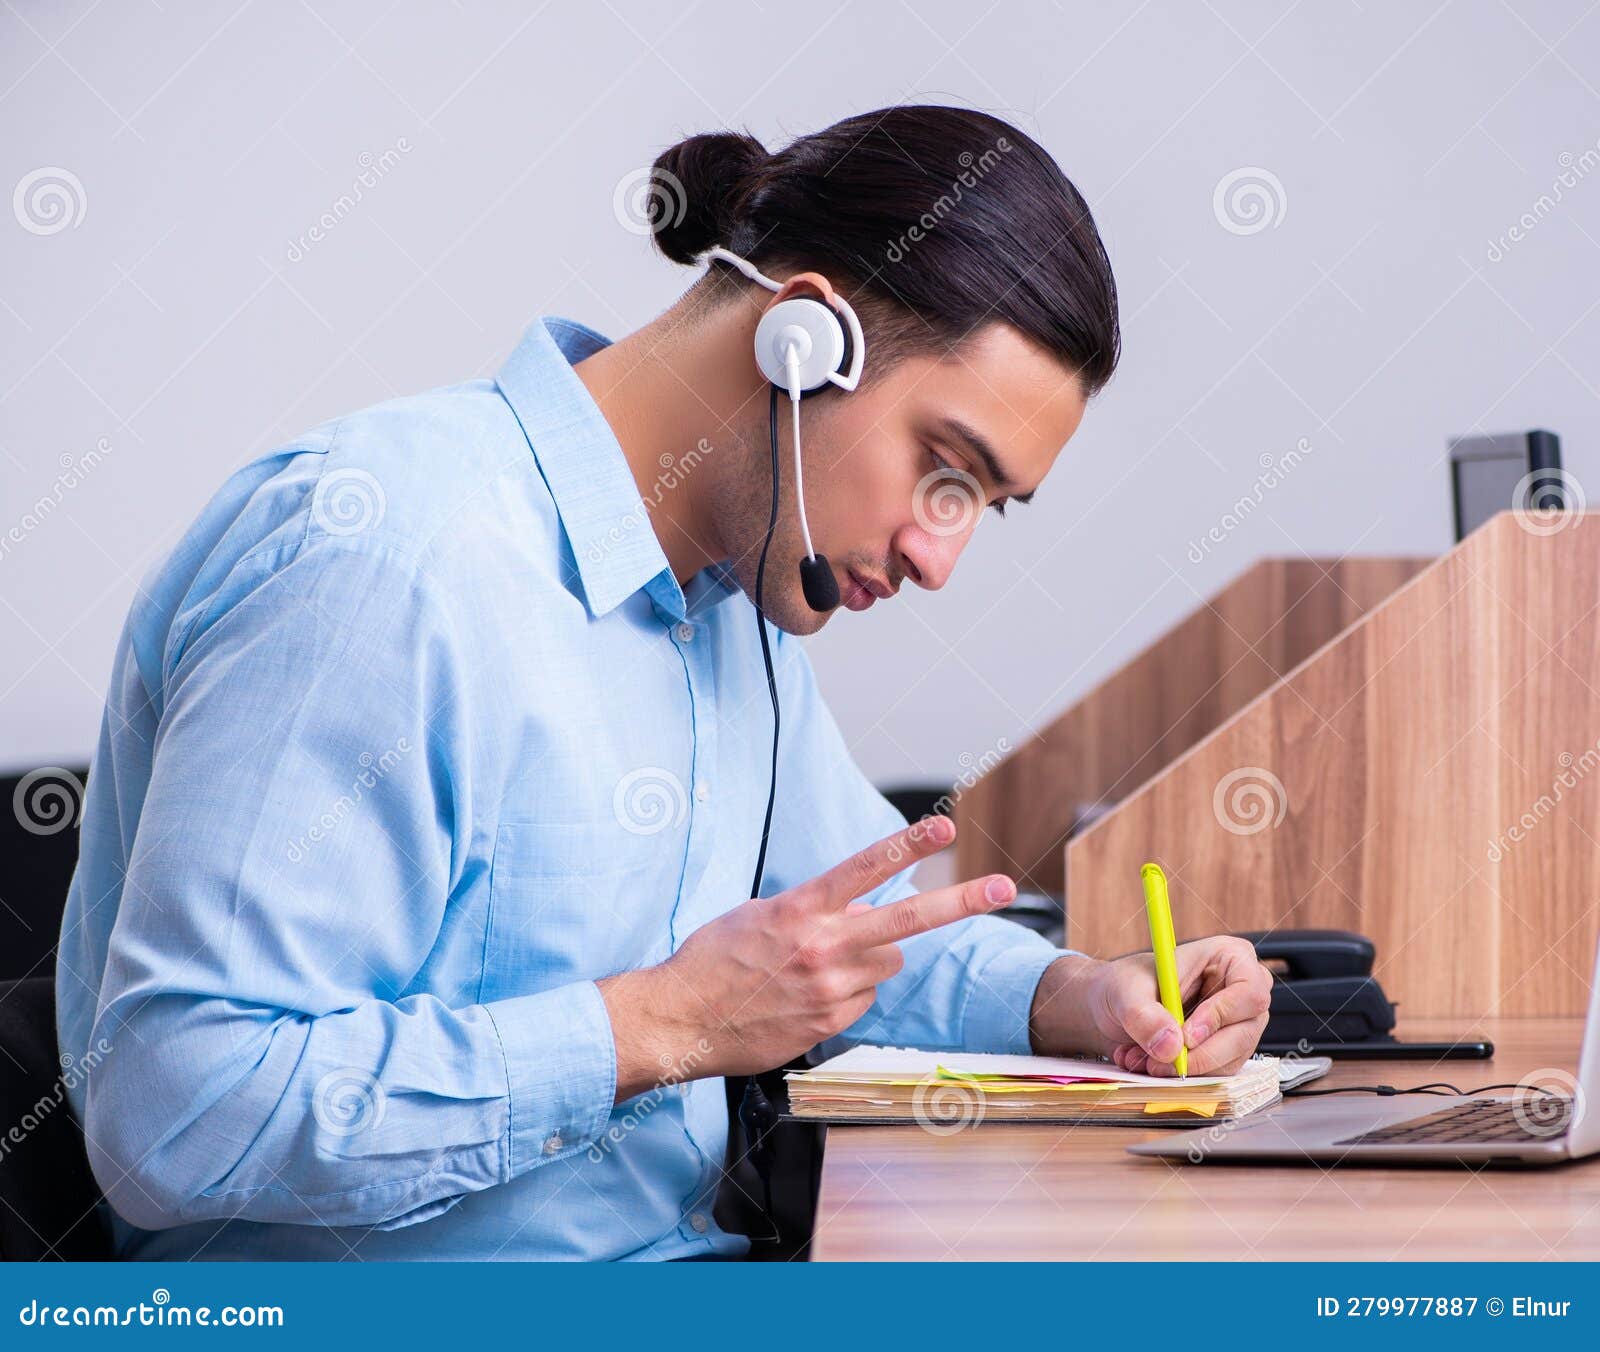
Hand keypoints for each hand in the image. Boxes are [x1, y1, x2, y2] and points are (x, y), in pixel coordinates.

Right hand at [598, 816, 1016, 1099]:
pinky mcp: (832, 1023)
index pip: (865, 868)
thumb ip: (812, 907)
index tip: (944, 827)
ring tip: (819, 966)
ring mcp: (832, 989)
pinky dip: (848, 992)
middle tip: (1003, 887)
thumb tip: (858, 906)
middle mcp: (823, 947)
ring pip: (887, 963)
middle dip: (961, 901)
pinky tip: (807, 995)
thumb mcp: (758, 914)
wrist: (681, 1020)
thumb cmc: (713, 960)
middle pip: (907, 920)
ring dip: (869, 958)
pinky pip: (864, 998)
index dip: (908, 844)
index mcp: (801, 909)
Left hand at [1030, 936, 1272, 1076]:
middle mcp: (1241, 991)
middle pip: (1243, 1032)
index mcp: (1228, 957)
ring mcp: (1238, 1023)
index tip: (1187, 1036)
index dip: (1221, 1016)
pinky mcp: (1226, 1050)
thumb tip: (1170, 1046)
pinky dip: (1183, 1075)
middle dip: (1199, 1054)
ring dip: (1185, 1068)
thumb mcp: (1125, 991)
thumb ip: (1144, 1015)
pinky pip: (1216, 1074)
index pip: (1248, 991)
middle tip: (1159, 1061)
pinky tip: (1152, 1063)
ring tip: (1143, 1059)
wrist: (1112, 1006)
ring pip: (1230, 1059)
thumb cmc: (1125, 984)